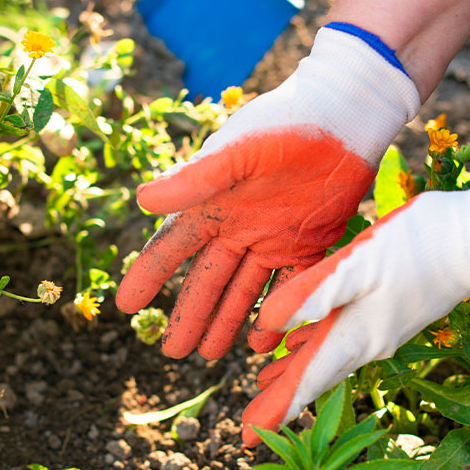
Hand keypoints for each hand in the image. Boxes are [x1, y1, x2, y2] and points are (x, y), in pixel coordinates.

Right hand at [115, 24, 419, 359]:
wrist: (345, 114)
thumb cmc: (285, 123)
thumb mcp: (236, 150)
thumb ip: (194, 179)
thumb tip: (141, 201)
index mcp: (211, 204)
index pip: (170, 248)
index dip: (148, 277)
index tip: (125, 306)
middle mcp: (237, 226)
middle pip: (206, 281)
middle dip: (189, 316)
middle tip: (174, 353)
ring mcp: (272, 238)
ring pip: (243, 291)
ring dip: (227, 322)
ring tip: (211, 355)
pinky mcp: (309, 244)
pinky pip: (289, 288)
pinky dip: (278, 315)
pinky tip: (265, 342)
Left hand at [240, 186, 469, 445]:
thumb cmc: (417, 247)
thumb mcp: (358, 264)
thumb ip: (313, 294)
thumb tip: (268, 324)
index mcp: (355, 337)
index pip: (307, 383)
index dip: (274, 410)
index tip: (246, 439)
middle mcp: (366, 343)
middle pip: (314, 379)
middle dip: (279, 402)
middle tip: (248, 430)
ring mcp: (380, 331)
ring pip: (326, 359)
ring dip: (295, 374)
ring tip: (263, 384)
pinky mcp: (388, 313)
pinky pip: (341, 339)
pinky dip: (314, 346)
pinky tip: (300, 341)